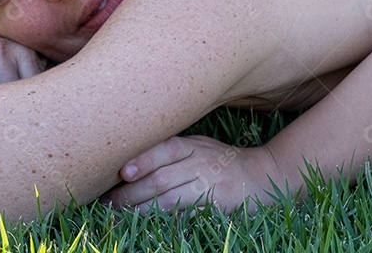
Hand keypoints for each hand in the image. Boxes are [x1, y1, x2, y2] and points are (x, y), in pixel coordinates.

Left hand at [102, 135, 281, 213]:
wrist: (264, 175)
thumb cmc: (220, 161)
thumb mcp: (199, 147)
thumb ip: (170, 152)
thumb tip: (127, 163)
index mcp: (193, 146)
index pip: (166, 149)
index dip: (144, 160)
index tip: (122, 173)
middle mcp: (201, 163)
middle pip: (162, 179)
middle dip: (131, 194)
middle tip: (108, 203)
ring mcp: (211, 186)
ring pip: (171, 200)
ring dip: (143, 210)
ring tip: (120, 215)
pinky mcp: (218, 207)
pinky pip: (188, 216)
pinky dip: (167, 222)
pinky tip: (150, 226)